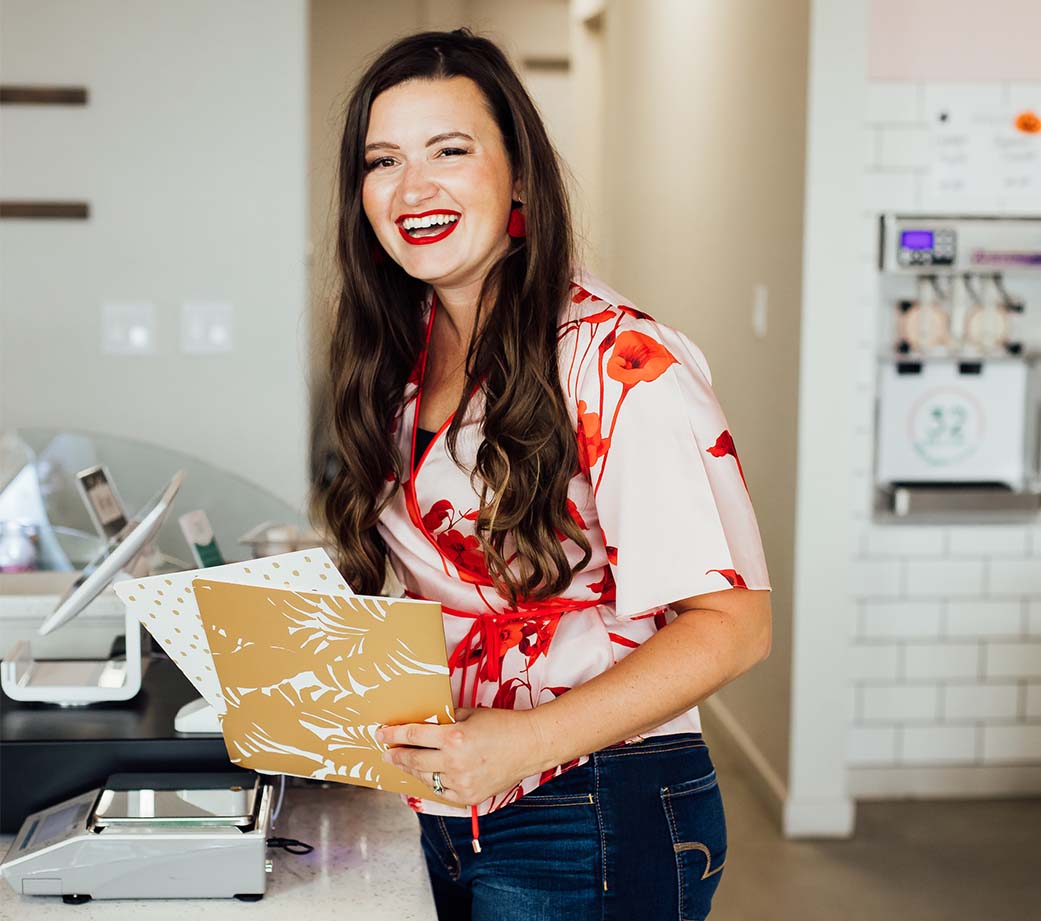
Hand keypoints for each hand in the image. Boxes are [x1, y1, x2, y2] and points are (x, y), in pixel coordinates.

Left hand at [376, 707, 547, 806]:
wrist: (530, 746)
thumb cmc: (502, 725)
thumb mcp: (470, 714)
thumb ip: (446, 721)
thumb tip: (424, 724)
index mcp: (454, 737)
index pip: (413, 736)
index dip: (393, 734)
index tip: (380, 734)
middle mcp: (455, 762)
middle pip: (413, 760)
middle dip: (396, 756)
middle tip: (387, 753)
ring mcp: (461, 783)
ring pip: (425, 778)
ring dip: (414, 770)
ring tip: (407, 763)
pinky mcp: (469, 797)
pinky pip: (442, 792)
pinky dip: (434, 783)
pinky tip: (430, 775)